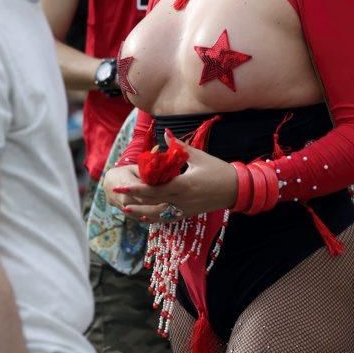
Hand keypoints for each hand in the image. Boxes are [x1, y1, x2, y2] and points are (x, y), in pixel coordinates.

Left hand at [111, 144, 236, 219]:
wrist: (235, 189)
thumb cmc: (217, 170)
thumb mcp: (199, 156)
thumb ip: (179, 147)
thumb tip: (166, 134)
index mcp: (183, 185)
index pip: (154, 189)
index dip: (136, 188)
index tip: (122, 186)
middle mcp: (181, 200)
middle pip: (152, 202)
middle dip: (134, 199)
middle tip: (118, 195)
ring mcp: (184, 209)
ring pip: (158, 214)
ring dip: (142, 211)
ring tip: (127, 208)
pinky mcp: (188, 214)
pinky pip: (168, 218)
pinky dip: (155, 217)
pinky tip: (145, 216)